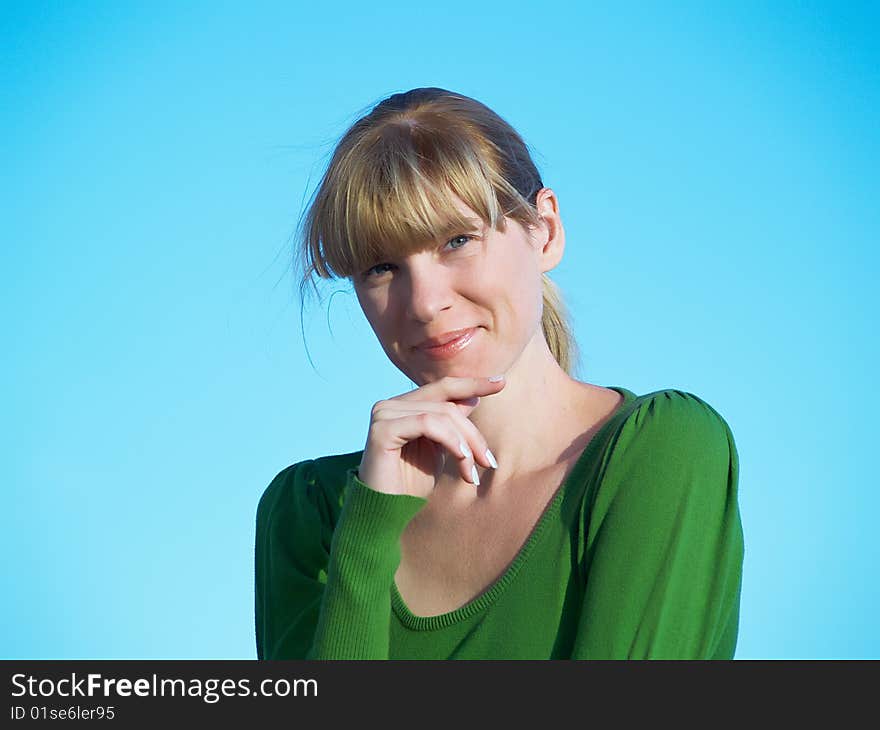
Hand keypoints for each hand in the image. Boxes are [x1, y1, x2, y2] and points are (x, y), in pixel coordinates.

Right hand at [357, 375, 505, 497]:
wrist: (386, 512)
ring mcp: (383, 414)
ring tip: (472, 474)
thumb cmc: (411, 484)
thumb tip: (474, 397)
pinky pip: (427, 423)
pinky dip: (451, 440)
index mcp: (403, 406)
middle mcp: (390, 405)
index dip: (472, 383)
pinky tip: (462, 460)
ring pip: (441, 414)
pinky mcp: (382, 429)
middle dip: (473, 434)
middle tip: (489, 463)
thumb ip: (451, 423)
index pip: (443, 387)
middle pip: (447, 404)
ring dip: (465, 444)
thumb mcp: (440, 449)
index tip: (501, 382)